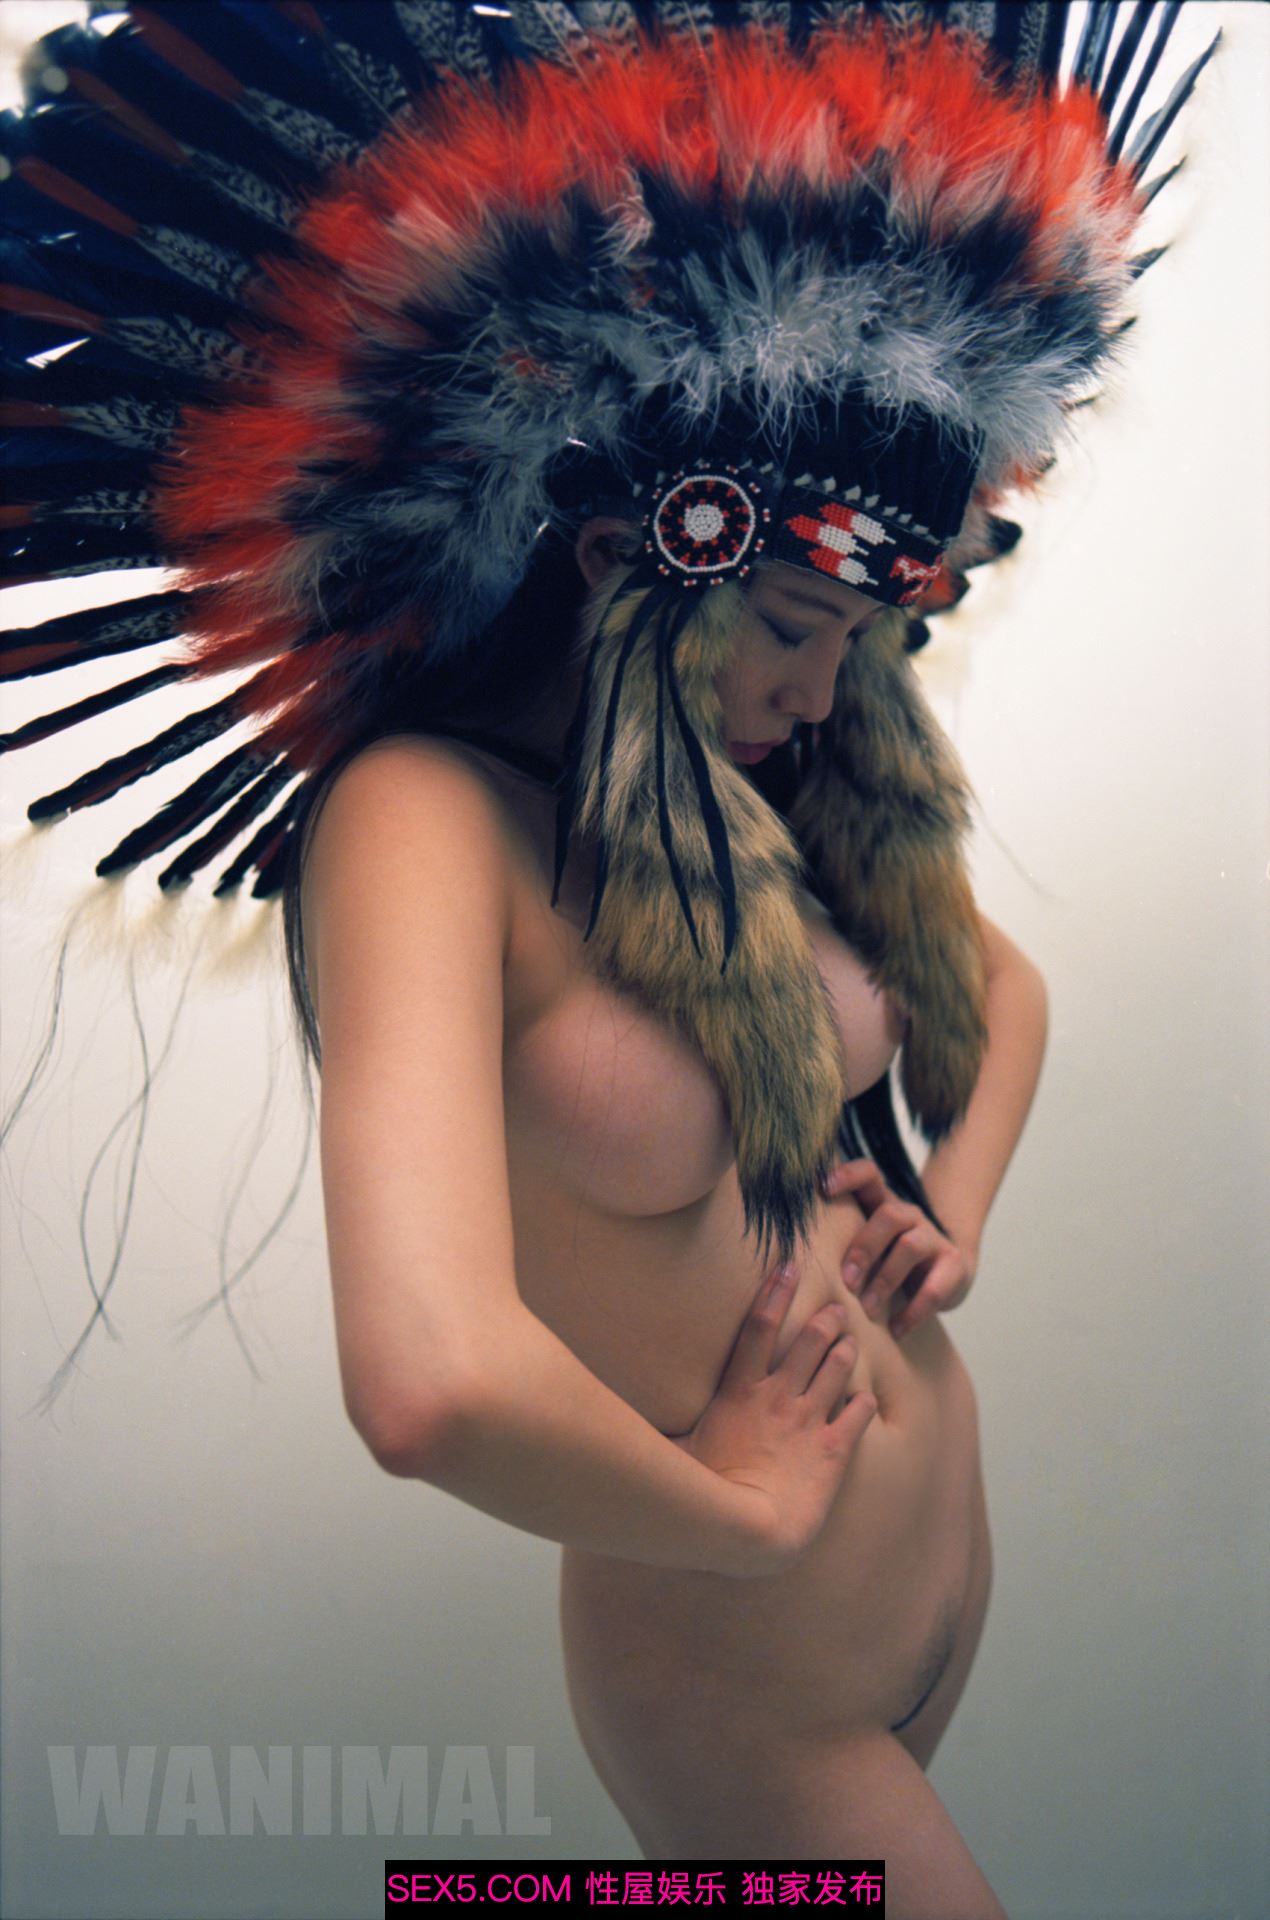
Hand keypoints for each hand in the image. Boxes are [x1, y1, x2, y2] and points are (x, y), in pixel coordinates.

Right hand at [672, 1262, 876, 1575]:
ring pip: (836, 1370)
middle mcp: (777, 1398)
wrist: (752, 1532)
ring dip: (845, 1352)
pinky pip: (857, 1416)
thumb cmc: (703, 1495)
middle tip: (835, 1308)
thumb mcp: (672, 1454)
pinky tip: (866, 1397)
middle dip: (824, 1320)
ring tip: (851, 1341)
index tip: (790, 1267)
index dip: (775, 1293)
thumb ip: (656, 1430)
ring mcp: (807, 1422)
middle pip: (808, 1343)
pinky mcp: (832, 1451)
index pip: (758, 1328)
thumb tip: (618, 1419)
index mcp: (739, 1393)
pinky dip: (863, 1403)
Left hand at [819, 1159, 976, 1341]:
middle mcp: (909, 1216)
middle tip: (845, 1280)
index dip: (848, 1175)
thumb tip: (784, 1261)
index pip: (869, 1175)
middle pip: (888, 1215)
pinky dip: (913, 1311)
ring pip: (910, 1247)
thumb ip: (837, 1242)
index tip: (822, 1186)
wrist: (950, 1273)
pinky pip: (934, 1287)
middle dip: (864, 1247)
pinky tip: (896, 1329)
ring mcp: (933, 1239)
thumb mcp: (867, 1244)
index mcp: (882, 1204)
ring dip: (885, 1280)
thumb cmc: (889, 1259)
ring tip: (868, 1310)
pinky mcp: (954, 1266)